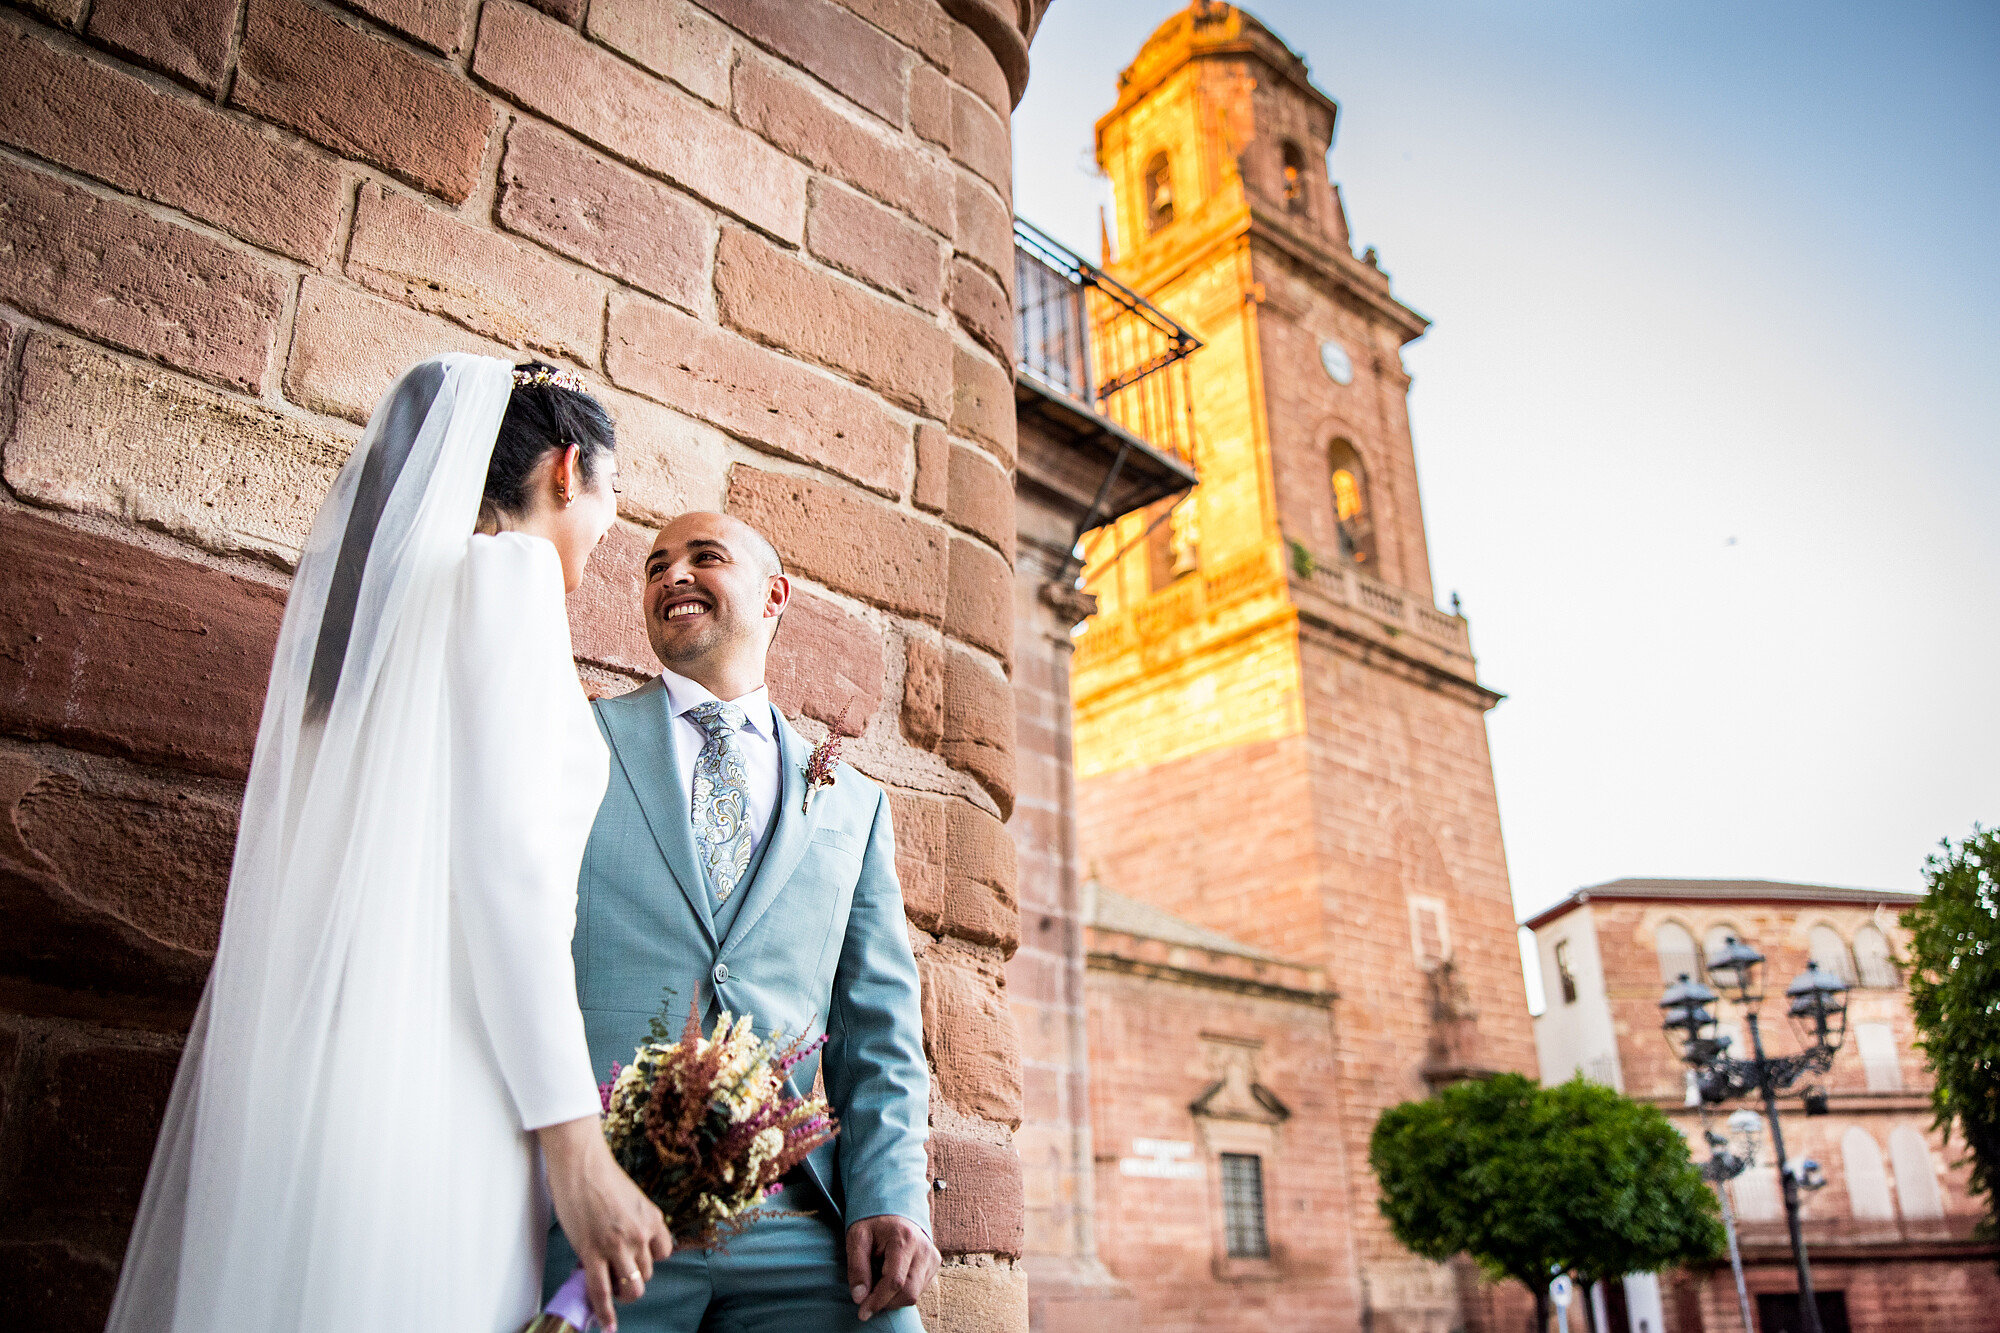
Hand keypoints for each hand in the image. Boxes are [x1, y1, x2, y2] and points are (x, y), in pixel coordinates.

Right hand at [538, 1116, 672, 1331]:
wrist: (581, 1163)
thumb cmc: (599, 1175)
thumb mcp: (630, 1198)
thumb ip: (632, 1222)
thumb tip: (620, 1245)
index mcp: (653, 1218)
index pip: (663, 1253)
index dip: (647, 1260)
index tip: (634, 1260)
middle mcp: (641, 1234)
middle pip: (646, 1273)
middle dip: (631, 1277)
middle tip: (614, 1274)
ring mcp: (618, 1245)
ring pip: (630, 1287)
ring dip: (621, 1294)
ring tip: (609, 1291)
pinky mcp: (593, 1253)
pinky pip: (602, 1291)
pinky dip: (605, 1311)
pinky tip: (606, 1322)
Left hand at [844, 1214, 939, 1321]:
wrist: (893, 1208)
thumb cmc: (873, 1223)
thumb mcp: (857, 1238)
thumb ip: (857, 1267)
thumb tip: (859, 1298)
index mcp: (904, 1238)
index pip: (894, 1282)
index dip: (878, 1301)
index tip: (862, 1312)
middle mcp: (923, 1248)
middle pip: (908, 1292)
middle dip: (885, 1302)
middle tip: (867, 1300)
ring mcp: (932, 1256)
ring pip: (914, 1294)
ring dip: (893, 1298)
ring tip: (878, 1282)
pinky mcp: (935, 1262)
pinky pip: (919, 1289)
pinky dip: (902, 1291)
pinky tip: (891, 1278)